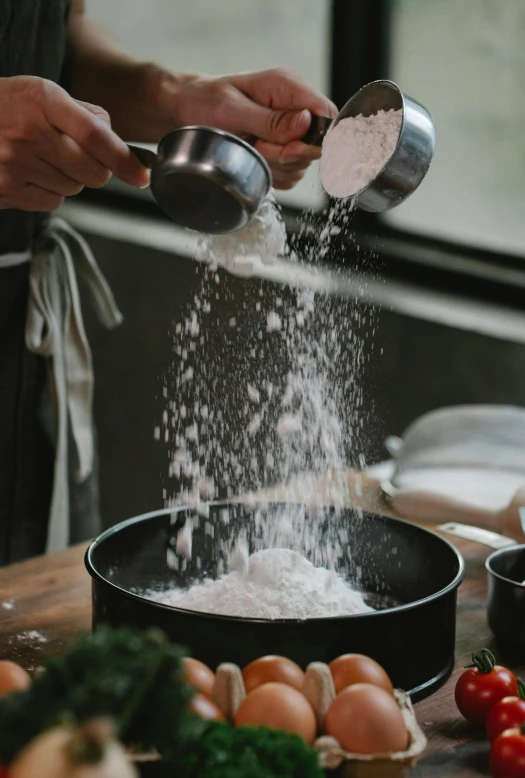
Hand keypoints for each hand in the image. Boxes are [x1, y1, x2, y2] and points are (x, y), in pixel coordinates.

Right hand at [0, 76, 149, 211]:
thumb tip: (121, 145)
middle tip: (77, 156)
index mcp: (42, 100)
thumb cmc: (6, 107)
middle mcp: (29, 131)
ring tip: (44, 159)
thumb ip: (83, 115)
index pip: (96, 135)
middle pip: (92, 172)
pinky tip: (31, 173)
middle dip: (96, 169)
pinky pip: (53, 201)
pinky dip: (50, 191)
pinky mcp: (7, 190)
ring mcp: (15, 164)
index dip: (123, 159)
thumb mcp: (42, 94)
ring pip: (74, 188)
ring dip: (69, 178)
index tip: (141, 174)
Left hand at [173, 68, 337, 189]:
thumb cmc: (203, 102)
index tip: (289, 149)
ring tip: (250, 149)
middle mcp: (293, 108)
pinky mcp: (282, 150)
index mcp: (287, 87)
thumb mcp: (232, 109)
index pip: (326, 114)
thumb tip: (306, 123)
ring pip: (301, 164)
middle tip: (257, 147)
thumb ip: (271, 120)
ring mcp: (289, 131)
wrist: (186, 111)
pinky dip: (272, 175)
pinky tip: (253, 160)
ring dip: (275, 166)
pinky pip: (289, 174)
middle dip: (286, 156)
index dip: (317, 139)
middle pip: (315, 146)